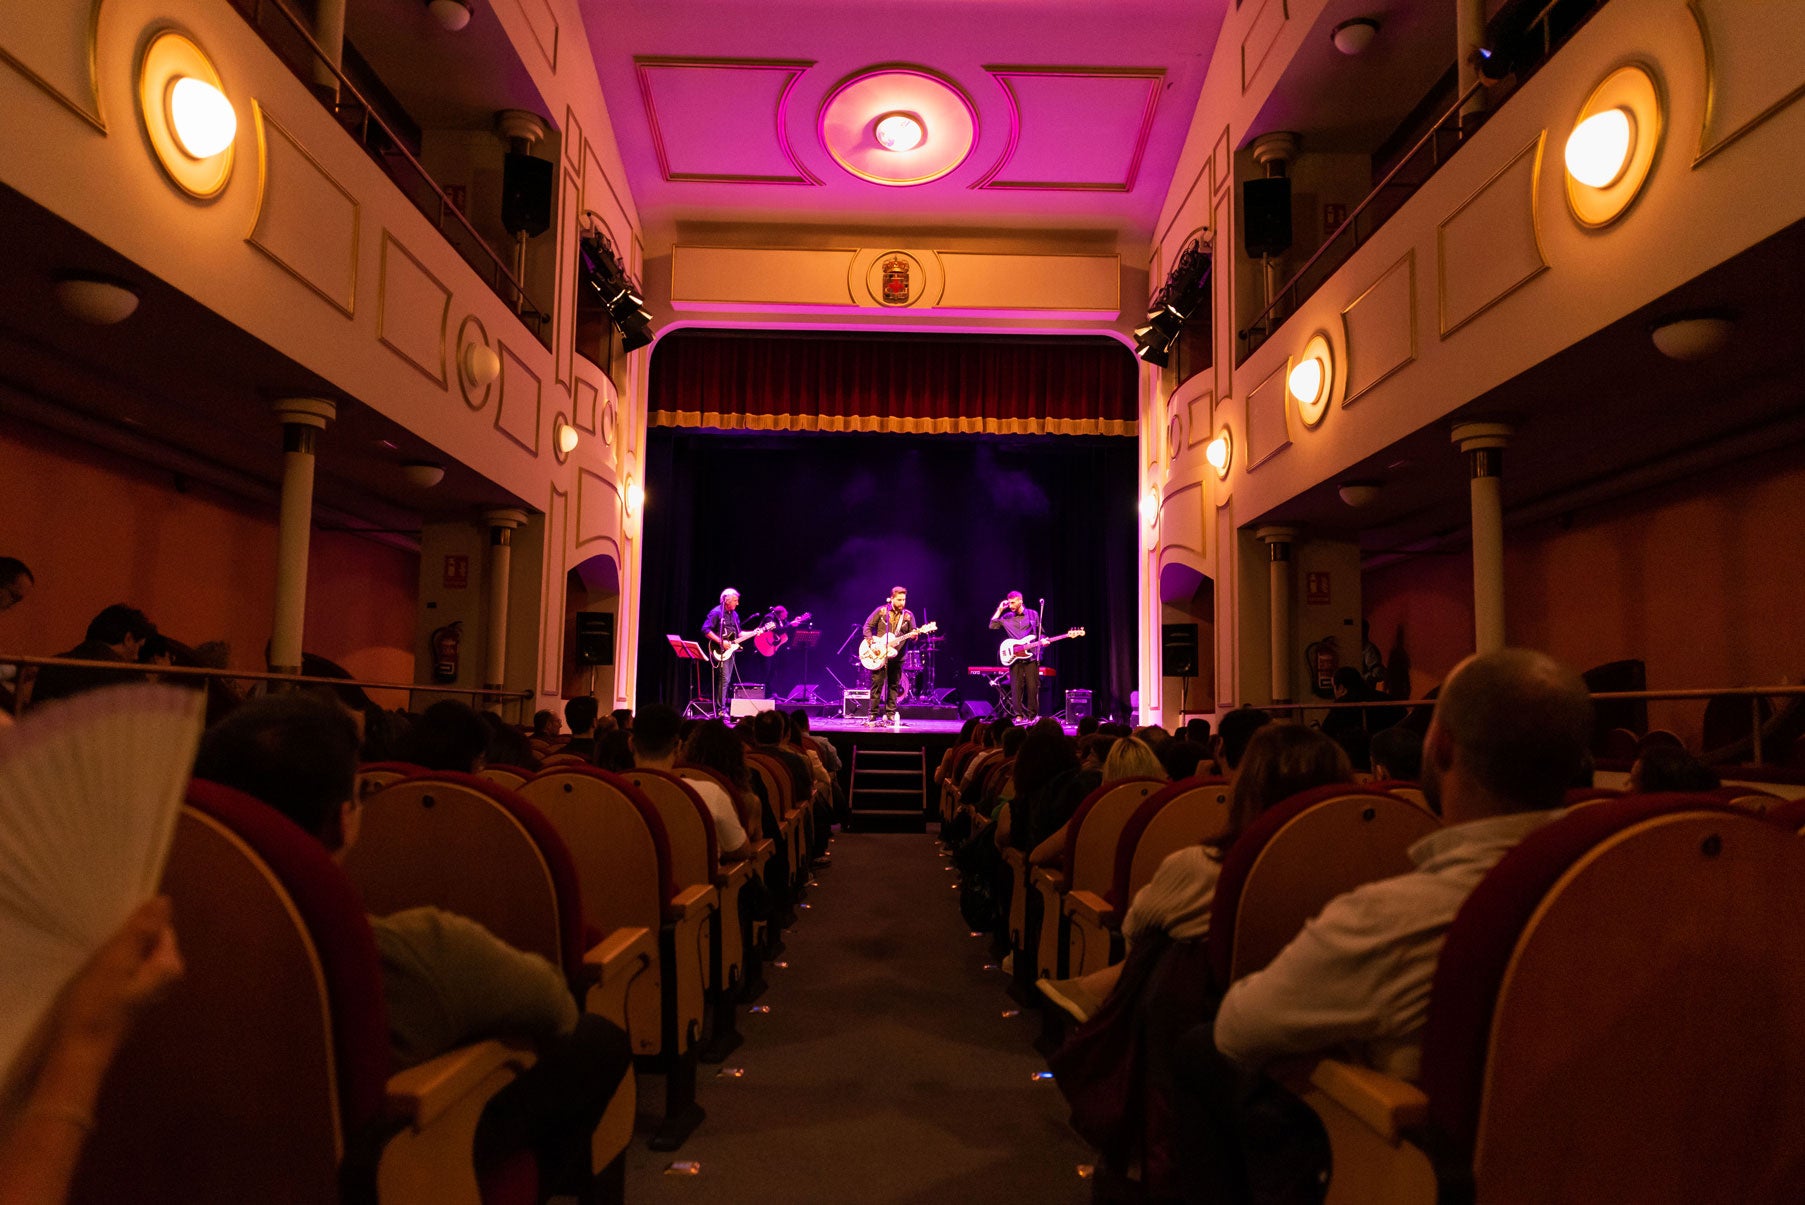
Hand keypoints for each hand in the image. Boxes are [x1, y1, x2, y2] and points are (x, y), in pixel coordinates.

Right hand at [53, 897, 183, 1055]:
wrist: (77, 1053)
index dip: (134, 923)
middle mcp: (165, 978)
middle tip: (97, 942)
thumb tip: (165, 900)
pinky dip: (109, 968)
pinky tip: (90, 972)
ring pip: (133, 957)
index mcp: (169, 966)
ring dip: (114, 953)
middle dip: (124, 938)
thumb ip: (142, 931)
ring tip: (91, 954)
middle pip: (147, 941)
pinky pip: (123, 972)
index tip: (109, 928)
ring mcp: (147, 990)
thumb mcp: (117, 961)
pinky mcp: (128, 1000)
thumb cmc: (97, 1006)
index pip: (160, 927)